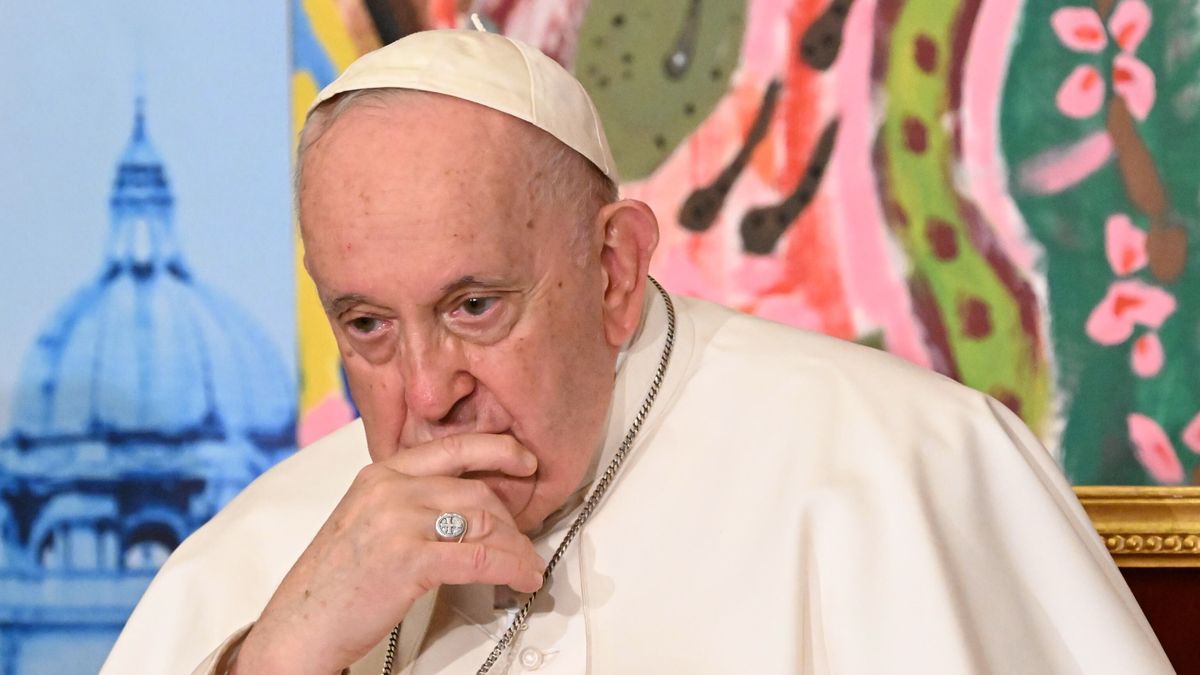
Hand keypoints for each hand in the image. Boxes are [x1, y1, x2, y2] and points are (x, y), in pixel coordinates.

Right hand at [232, 434, 545, 673]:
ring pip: (486, 522)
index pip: (453, 447)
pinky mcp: (409, 559)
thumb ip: (410, 505)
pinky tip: (521, 578)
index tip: (524, 460)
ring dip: (518, 548)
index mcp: (379, 475)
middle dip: (512, 521)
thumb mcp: (368, 524)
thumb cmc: (331, 585)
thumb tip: (466, 510)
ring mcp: (398, 521)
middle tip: (525, 542)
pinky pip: (481, 558)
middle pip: (478, 491)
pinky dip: (512, 568)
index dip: (498, 450)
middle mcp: (389, 489)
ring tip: (528, 566)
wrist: (297, 628)